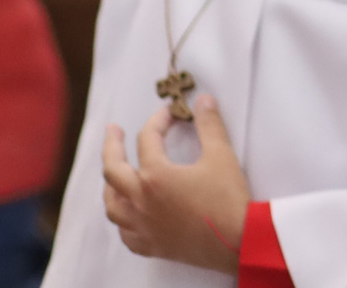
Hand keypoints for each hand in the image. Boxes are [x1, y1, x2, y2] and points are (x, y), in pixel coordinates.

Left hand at [102, 96, 248, 270]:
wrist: (236, 241)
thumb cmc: (228, 198)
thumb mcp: (222, 156)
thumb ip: (210, 125)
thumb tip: (203, 100)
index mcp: (156, 176)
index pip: (147, 139)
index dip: (158, 120)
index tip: (170, 113)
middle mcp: (140, 201)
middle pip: (112, 170)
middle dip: (111, 146)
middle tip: (113, 131)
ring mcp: (141, 226)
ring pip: (111, 204)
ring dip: (111, 184)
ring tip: (114, 174)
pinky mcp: (148, 245)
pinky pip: (124, 232)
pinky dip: (123, 218)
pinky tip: (129, 213)